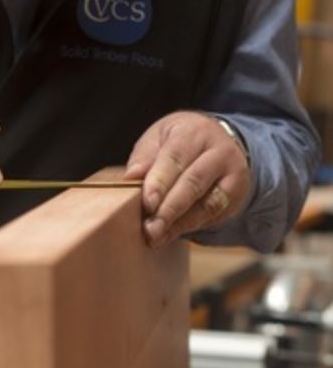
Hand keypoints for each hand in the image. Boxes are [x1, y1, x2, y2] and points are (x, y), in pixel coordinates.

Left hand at [124, 111, 250, 247]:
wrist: (220, 140)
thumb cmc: (179, 141)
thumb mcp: (159, 138)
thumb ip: (144, 158)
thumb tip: (131, 177)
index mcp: (193, 132)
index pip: (175, 157)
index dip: (160, 181)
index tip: (147, 203)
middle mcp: (218, 151)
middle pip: (193, 182)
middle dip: (169, 208)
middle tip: (149, 228)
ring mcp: (233, 173)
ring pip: (207, 203)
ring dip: (178, 223)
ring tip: (155, 236)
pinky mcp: (236, 194)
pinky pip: (213, 214)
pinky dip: (188, 226)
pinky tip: (168, 235)